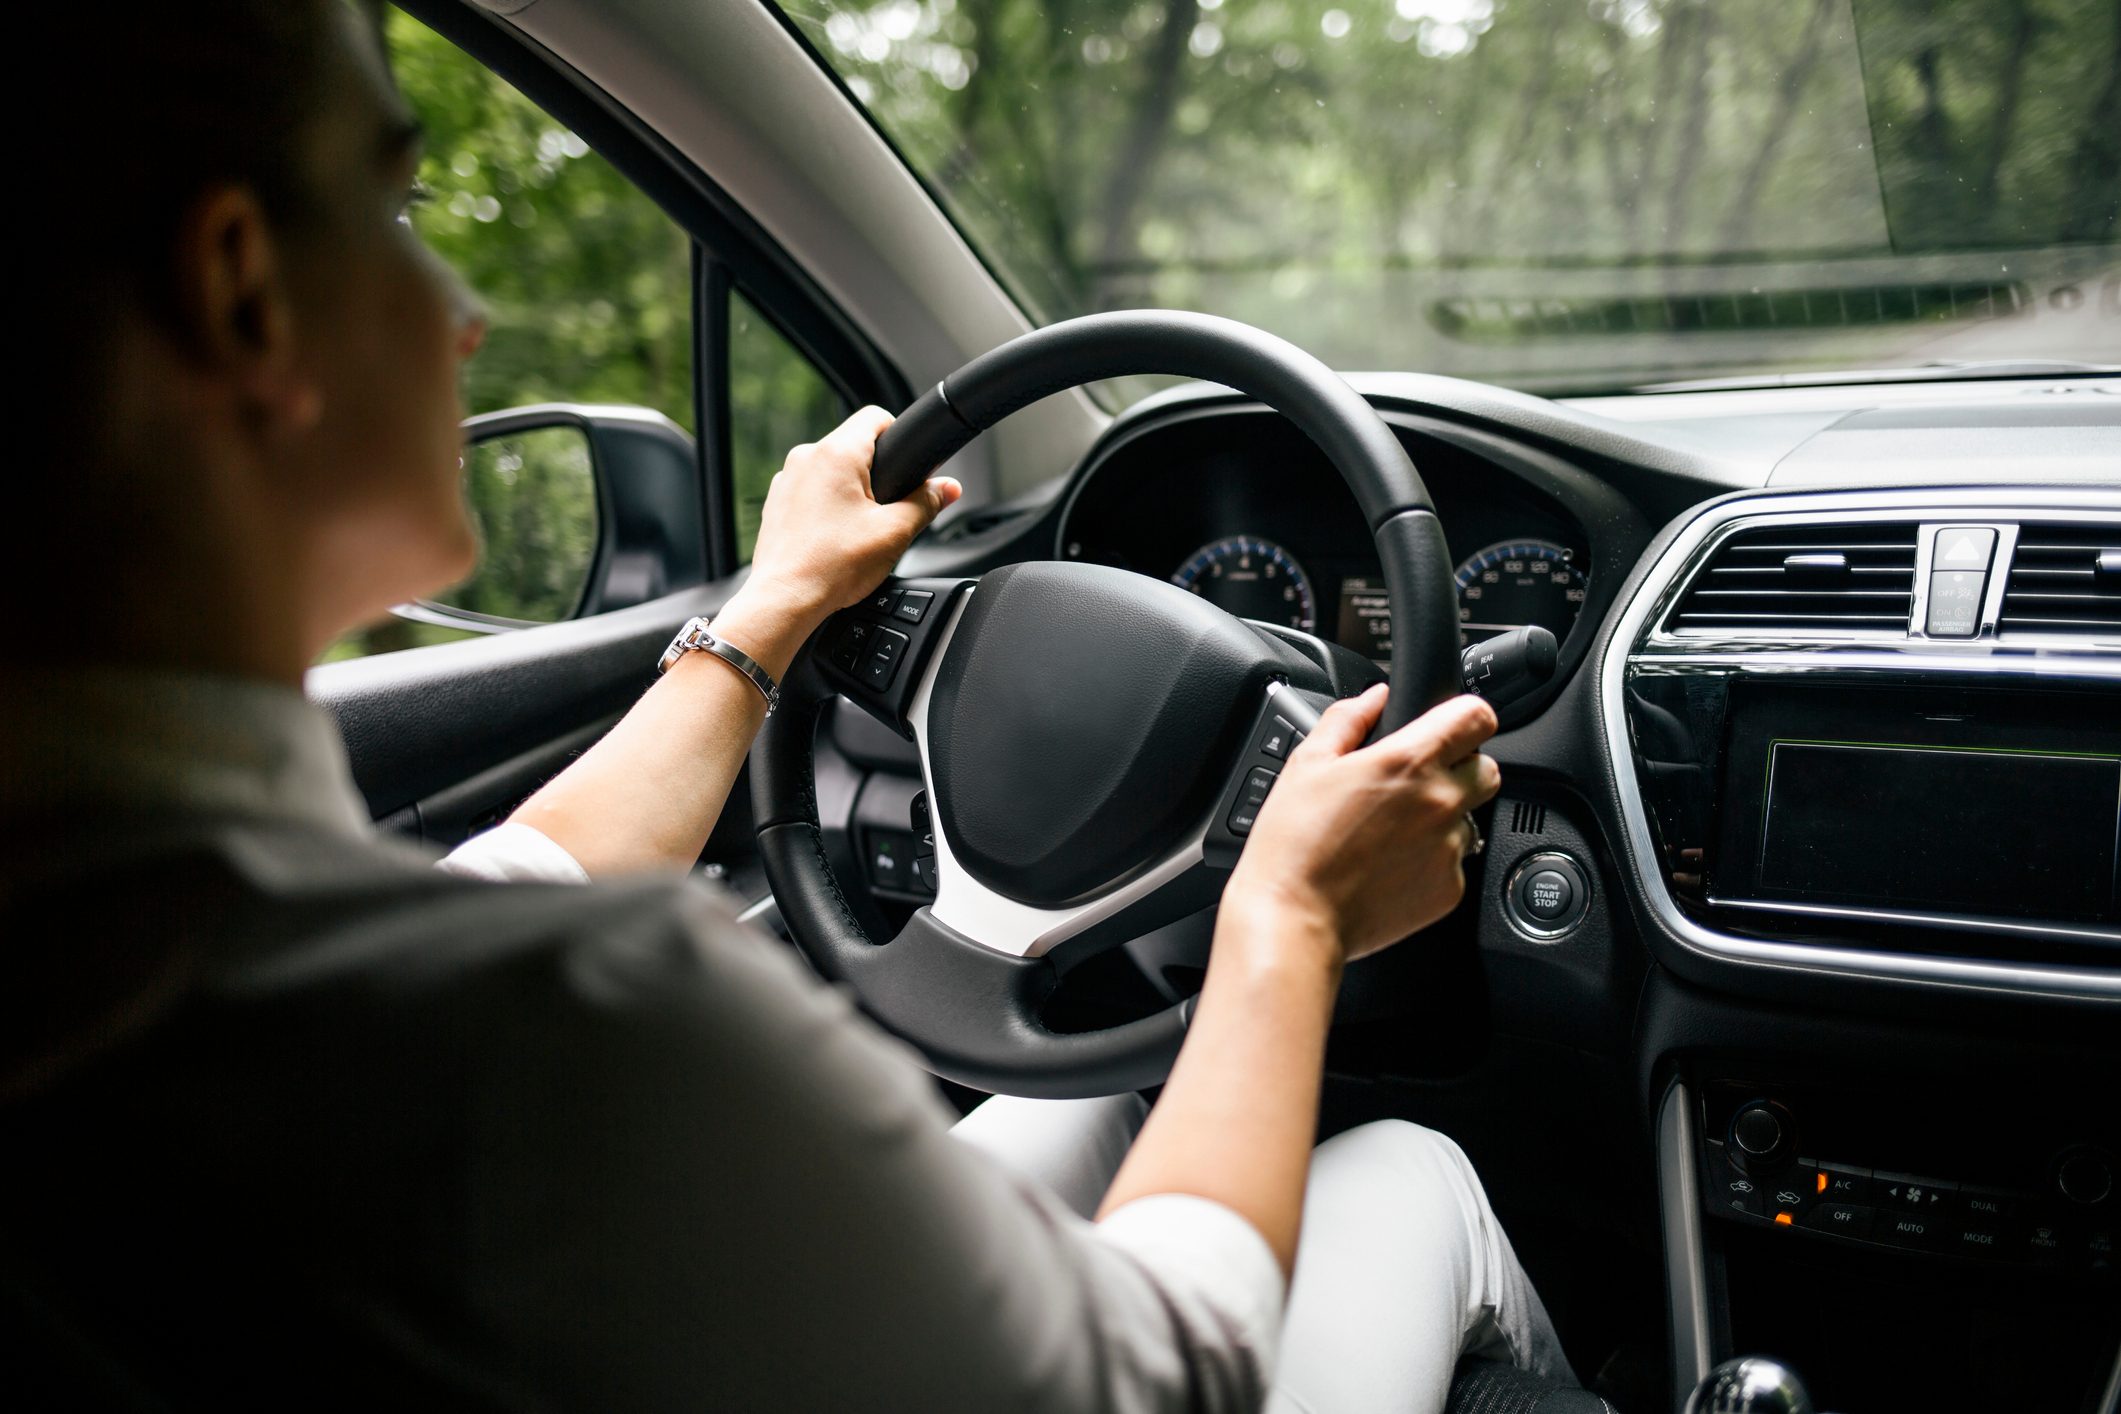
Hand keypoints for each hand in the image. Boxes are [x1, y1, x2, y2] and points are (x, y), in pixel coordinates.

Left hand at [711, 406, 960, 671]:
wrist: (785, 599)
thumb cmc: (832, 566)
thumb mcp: (895, 533)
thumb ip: (926, 503)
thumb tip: (949, 488)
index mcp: (837, 453)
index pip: (876, 417)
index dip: (899, 436)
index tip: (908, 465)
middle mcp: (806, 458)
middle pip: (854, 446)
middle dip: (876, 473)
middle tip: (889, 510)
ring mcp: (786, 480)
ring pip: (831, 471)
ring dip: (850, 492)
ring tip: (860, 531)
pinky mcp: (776, 502)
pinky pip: (810, 491)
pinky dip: (826, 507)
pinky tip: (835, 539)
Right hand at [1223, 685, 1499, 964]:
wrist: (1295, 916)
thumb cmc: (1294, 843)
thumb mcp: (1307, 763)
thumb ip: (1348, 719)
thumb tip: (1375, 697)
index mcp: (1408, 761)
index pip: (1477, 717)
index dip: (1465, 717)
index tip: (1451, 726)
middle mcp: (1440, 802)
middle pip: (1486, 769)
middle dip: (1460, 769)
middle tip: (1416, 783)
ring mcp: (1450, 848)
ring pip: (1471, 818)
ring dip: (1444, 818)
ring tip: (1393, 832)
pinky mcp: (1450, 889)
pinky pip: (1456, 862)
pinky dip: (1432, 860)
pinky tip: (1392, 864)